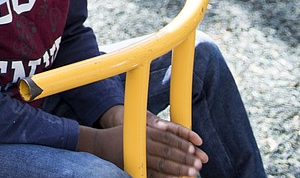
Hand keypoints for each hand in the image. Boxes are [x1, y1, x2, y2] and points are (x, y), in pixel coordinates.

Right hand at [78, 113, 207, 177]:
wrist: (100, 144)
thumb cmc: (122, 135)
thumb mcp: (137, 128)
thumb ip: (154, 129)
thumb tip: (174, 130)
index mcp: (146, 131)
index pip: (168, 136)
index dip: (183, 141)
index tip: (196, 147)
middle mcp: (143, 143)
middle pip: (168, 150)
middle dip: (185, 157)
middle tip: (199, 163)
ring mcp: (139, 156)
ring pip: (163, 163)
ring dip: (179, 169)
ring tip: (193, 173)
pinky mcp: (136, 167)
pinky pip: (154, 174)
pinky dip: (166, 177)